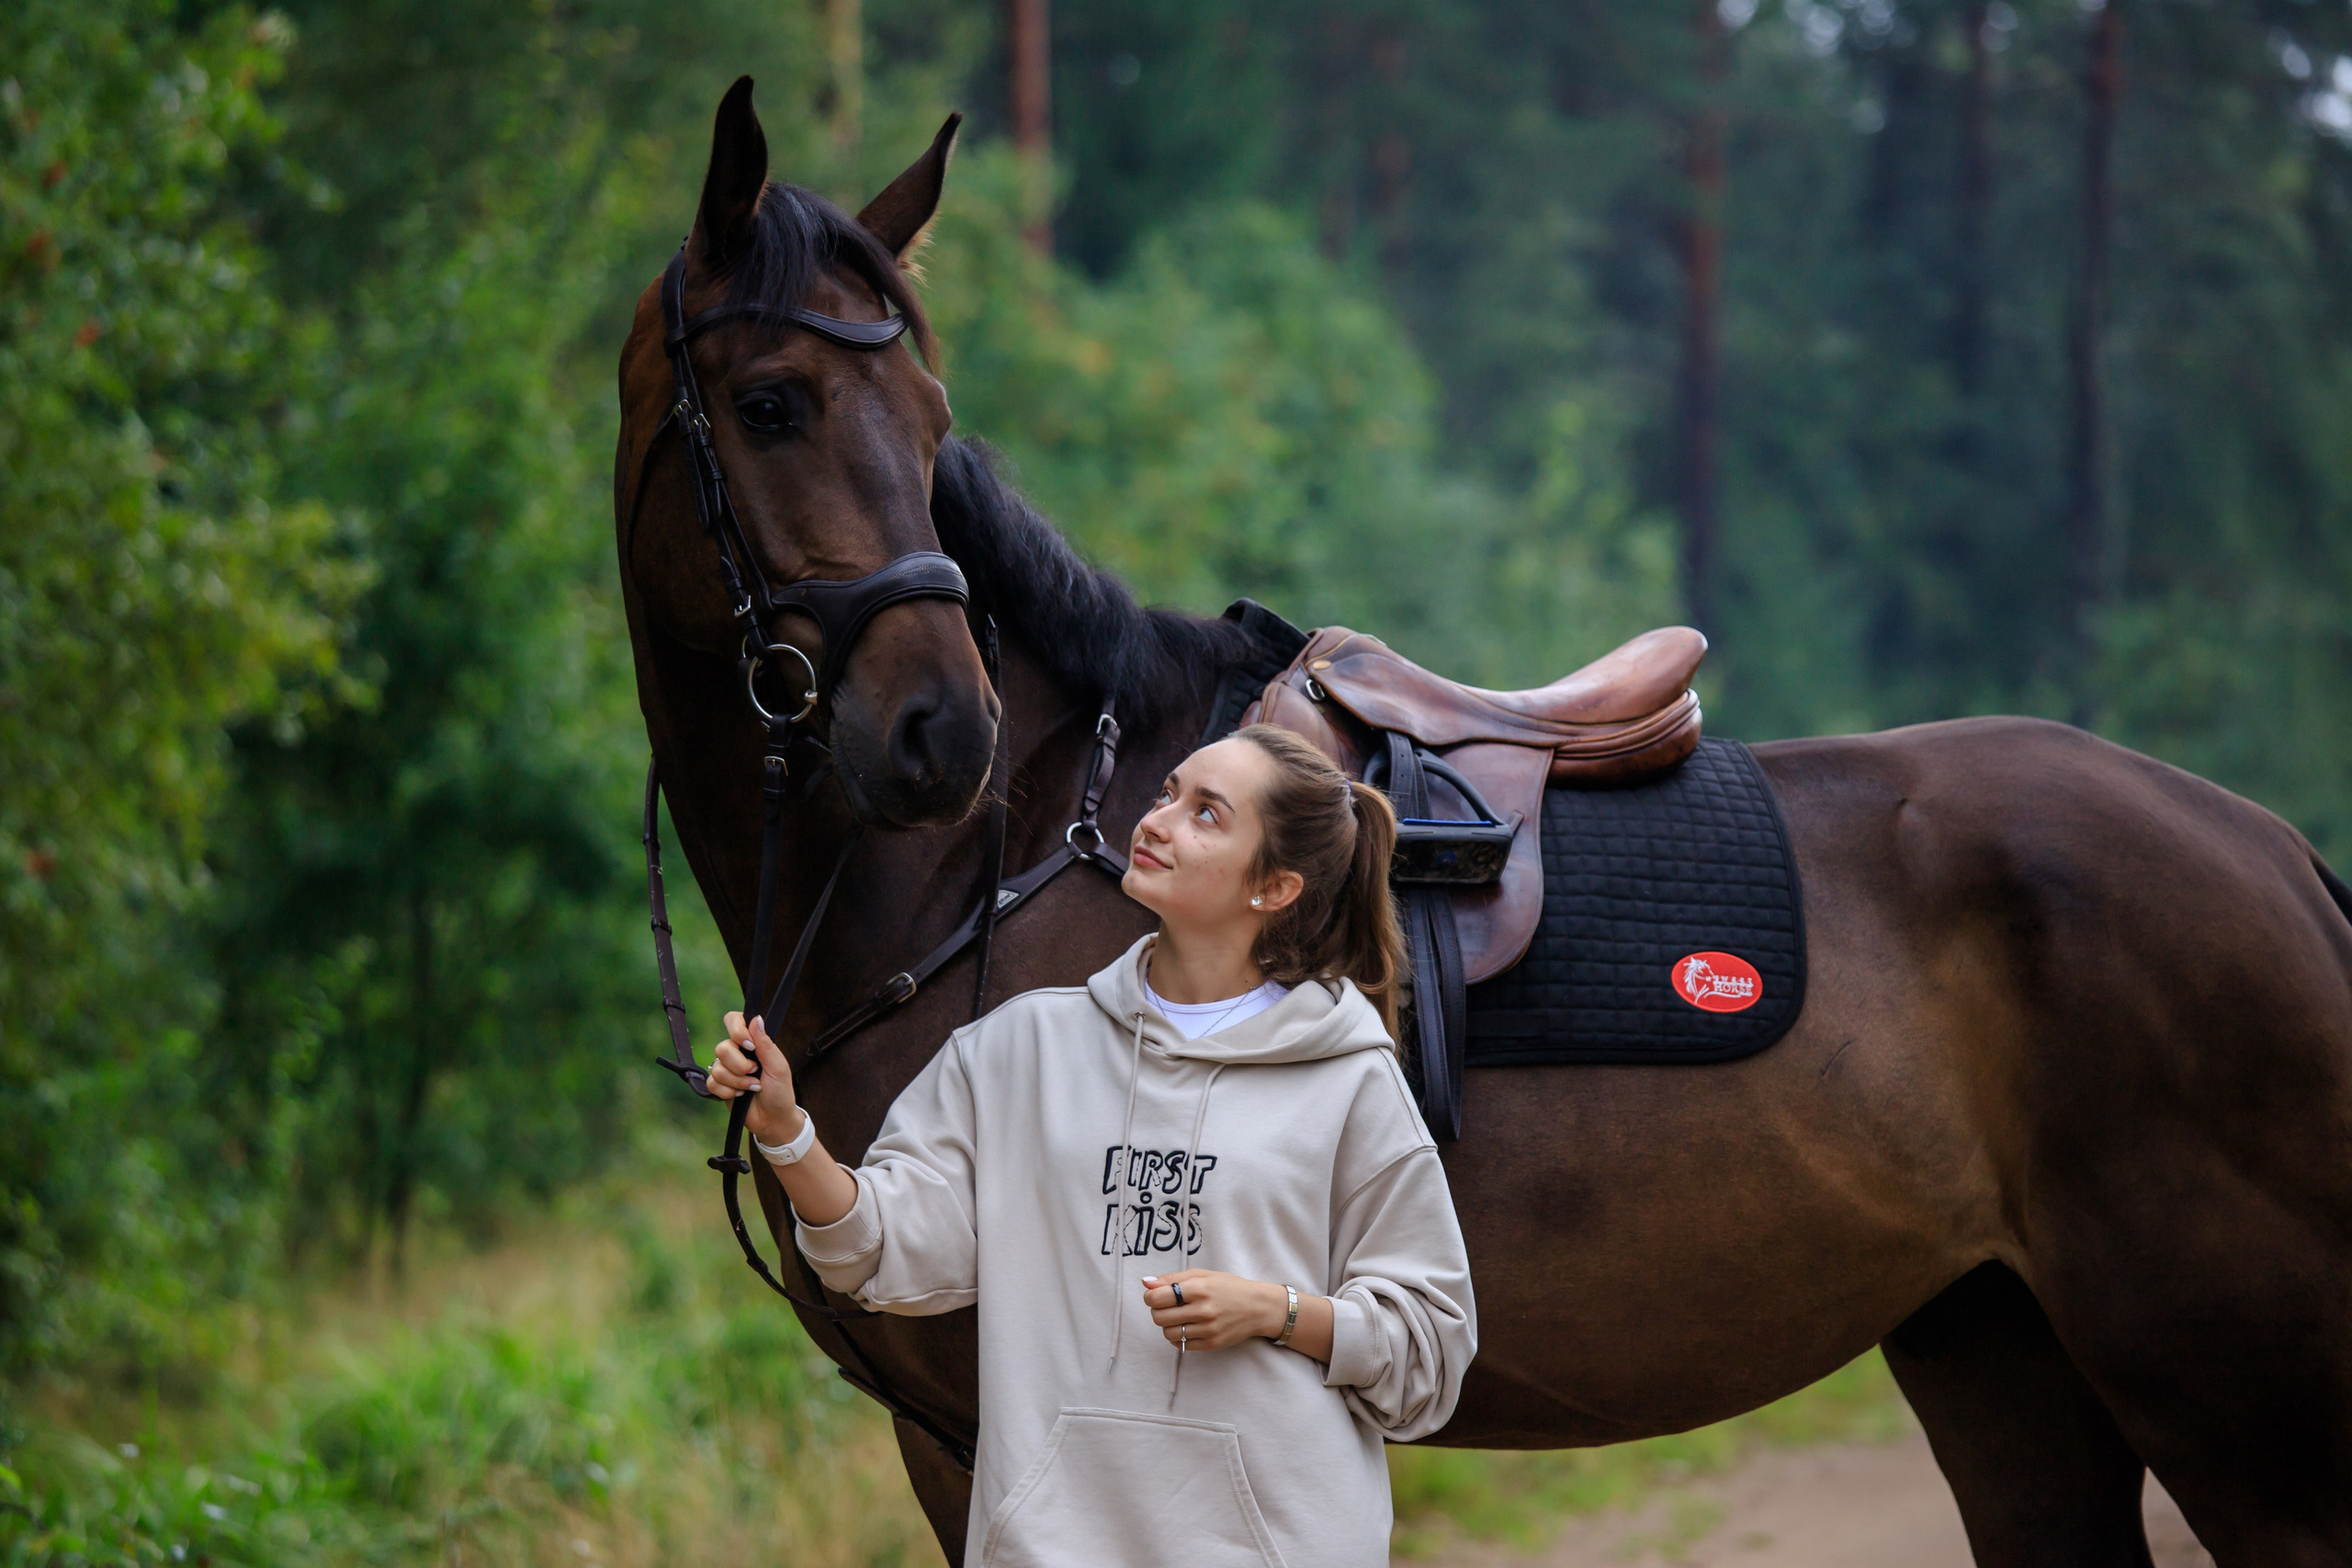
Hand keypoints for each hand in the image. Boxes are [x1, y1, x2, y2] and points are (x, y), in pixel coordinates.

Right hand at [705, 1011, 802, 1147]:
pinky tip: (740, 1095)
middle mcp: (736, 1052)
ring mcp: (726, 1068)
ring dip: (738, 1082)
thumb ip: (766, 1043)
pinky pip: (712, 1083)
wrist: (773, 1118)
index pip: (733, 1020)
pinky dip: (728, 1092)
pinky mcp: (719, 1086)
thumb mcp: (778, 1066)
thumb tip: (756, 1018)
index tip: (750, 1046)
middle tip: (755, 1073)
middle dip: (740, 1066)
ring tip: (752, 1088)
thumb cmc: (780, 1091)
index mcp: (752, 1042)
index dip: (737, 1030)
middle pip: (722, 1047)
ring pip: (717, 1067)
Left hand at [1141, 1270, 1286, 1351]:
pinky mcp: (1211, 1344)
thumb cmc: (1229, 1287)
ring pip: (1168, 1333)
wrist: (1258, 1307)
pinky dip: (1178, 1337)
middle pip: (1159, 1317)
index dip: (1150, 1297)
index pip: (1157, 1298)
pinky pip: (1181, 1345)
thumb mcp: (1203, 1274)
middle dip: (1157, 1311)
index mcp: (1199, 1288)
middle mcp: (1203, 1310)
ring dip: (1167, 1325)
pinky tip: (1187, 1327)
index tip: (1156, 1296)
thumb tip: (1146, 1283)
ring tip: (1179, 1317)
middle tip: (1167, 1306)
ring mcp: (1207, 1329)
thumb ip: (1172, 1278)